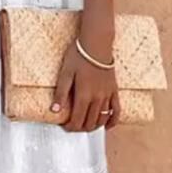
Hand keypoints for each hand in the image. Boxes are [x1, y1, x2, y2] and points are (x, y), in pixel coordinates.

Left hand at [51, 17, 119, 131]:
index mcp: (84, 95)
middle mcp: (97, 98)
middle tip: (73, 126)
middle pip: (90, 121)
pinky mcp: (114, 90)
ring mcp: (107, 95)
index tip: (65, 127)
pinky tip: (107, 126)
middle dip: (80, 128)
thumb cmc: (79, 56)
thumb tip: (54, 110)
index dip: (71, 126)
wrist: (96, 44)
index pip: (77, 119)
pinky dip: (113, 120)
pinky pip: (117, 110)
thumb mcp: (65, 73)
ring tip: (86, 127)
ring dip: (94, 126)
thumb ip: (61, 93)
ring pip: (102, 118)